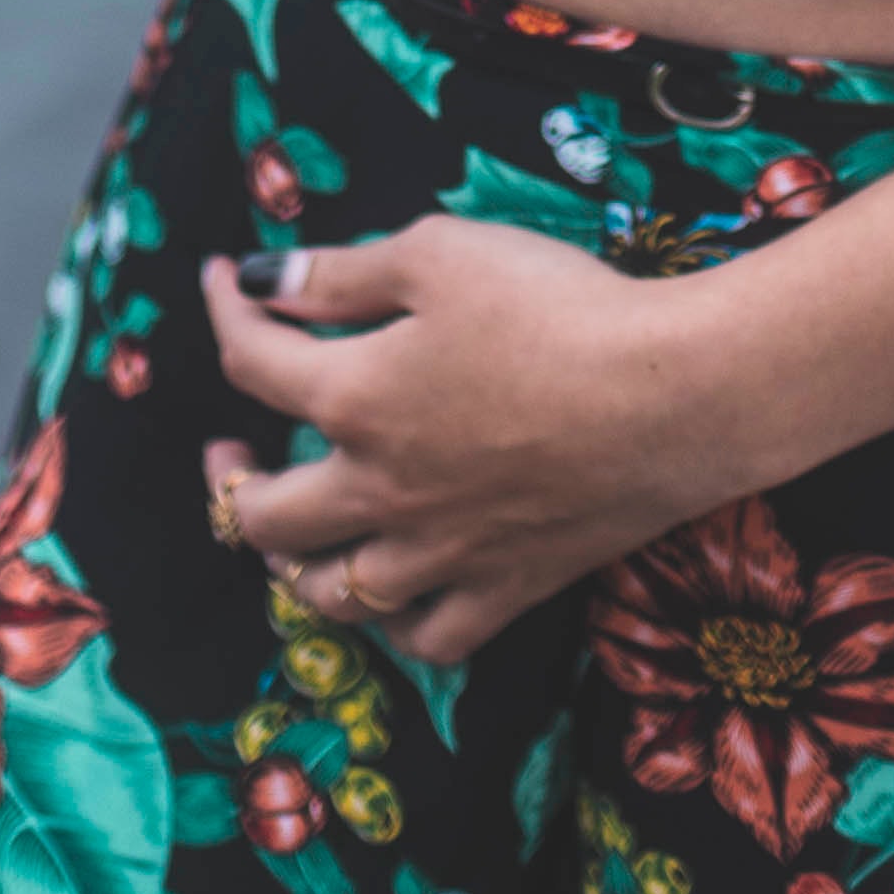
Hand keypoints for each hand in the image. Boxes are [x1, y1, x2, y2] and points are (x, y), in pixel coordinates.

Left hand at [200, 221, 740, 665]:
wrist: (670, 397)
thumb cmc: (554, 307)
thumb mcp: (440, 254)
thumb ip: (342, 273)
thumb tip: (262, 283)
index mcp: (356, 401)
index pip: (255, 363)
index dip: (228, 310)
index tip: (224, 280)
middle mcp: (380, 492)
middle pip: (265, 515)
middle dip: (230, 480)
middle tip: (227, 450)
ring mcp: (440, 555)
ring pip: (331, 594)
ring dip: (293, 567)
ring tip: (291, 535)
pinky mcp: (505, 589)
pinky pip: (427, 638)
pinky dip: (397, 623)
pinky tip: (397, 594)